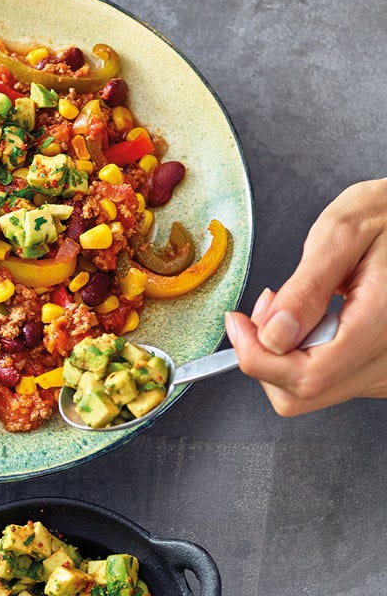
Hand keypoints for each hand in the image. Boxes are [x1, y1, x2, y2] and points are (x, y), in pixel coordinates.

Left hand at [225, 178, 386, 414]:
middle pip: (302, 392)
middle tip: (267, 306)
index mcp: (381, 324)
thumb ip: (305, 288)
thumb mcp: (340, 235)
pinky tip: (312, 319)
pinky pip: (327, 379)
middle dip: (264, 353)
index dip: (256, 355)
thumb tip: (273, 334)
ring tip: (293, 307)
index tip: (238, 323)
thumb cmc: (386, 216)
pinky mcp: (379, 368)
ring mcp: (385, 370)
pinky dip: (303, 354)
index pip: (306, 376)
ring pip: (310, 390)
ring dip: (282, 354)